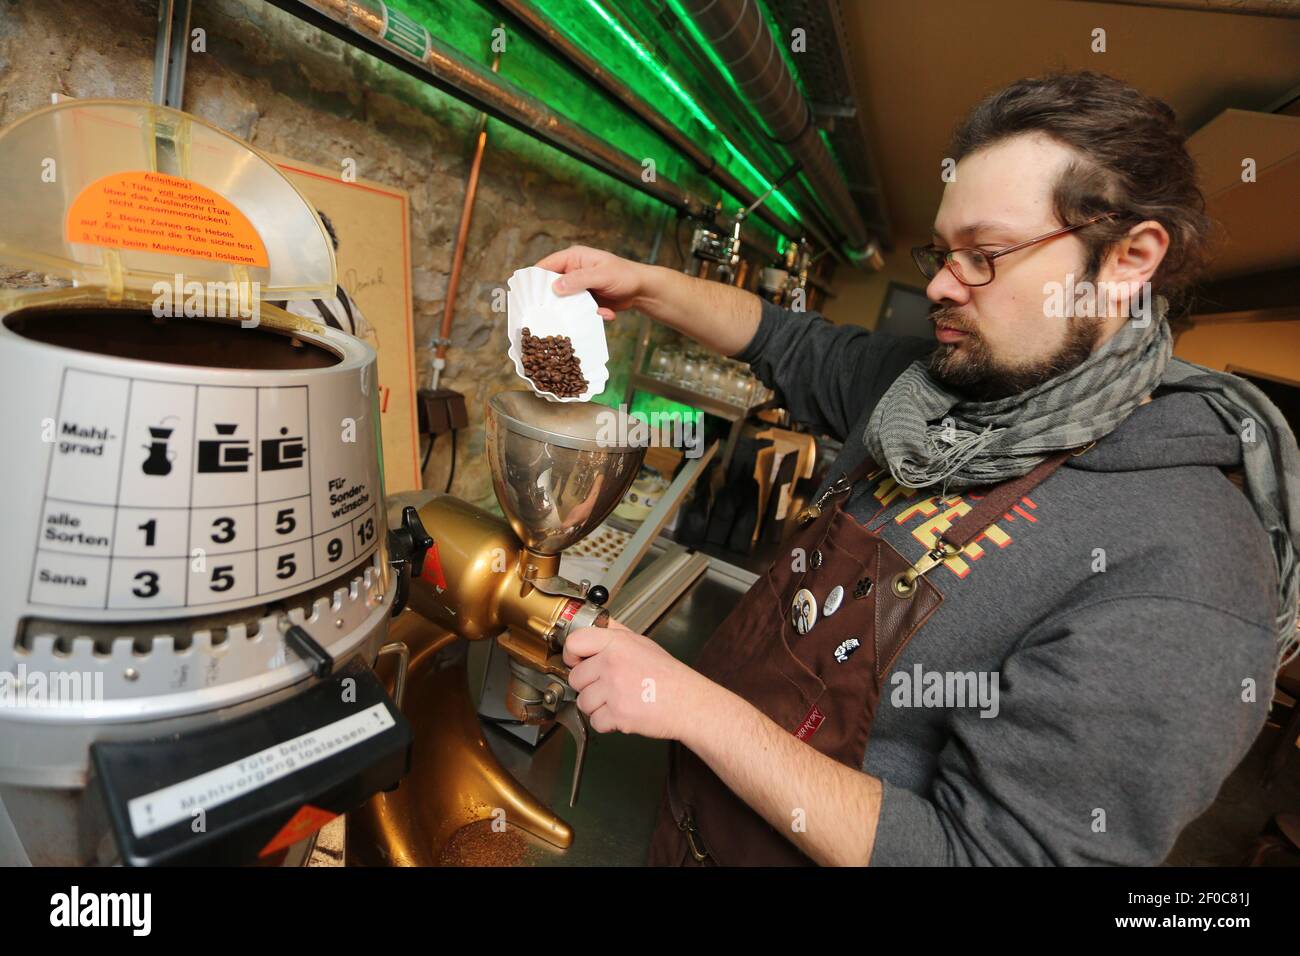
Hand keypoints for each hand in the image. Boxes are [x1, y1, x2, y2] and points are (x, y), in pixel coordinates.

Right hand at [534, 245, 648, 320]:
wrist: (642, 290)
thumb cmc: (624, 275)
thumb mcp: (601, 275)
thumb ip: (579, 280)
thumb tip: (555, 287)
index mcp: (573, 258)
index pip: (546, 266)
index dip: (534, 279)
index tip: (525, 294)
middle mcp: (573, 272)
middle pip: (552, 286)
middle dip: (553, 300)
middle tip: (549, 313)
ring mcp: (578, 287)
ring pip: (564, 302)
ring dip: (574, 310)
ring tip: (587, 312)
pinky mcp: (585, 301)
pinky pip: (578, 310)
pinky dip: (589, 314)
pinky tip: (605, 313)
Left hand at [563, 619, 708, 739]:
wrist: (689, 702)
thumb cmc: (669, 675)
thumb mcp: (642, 642)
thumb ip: (616, 632)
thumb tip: (598, 622)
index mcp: (617, 643)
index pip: (574, 643)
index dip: (571, 655)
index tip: (576, 661)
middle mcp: (612, 664)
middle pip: (575, 678)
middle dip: (588, 685)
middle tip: (607, 686)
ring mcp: (614, 689)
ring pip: (583, 702)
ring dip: (596, 706)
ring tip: (617, 700)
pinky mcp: (617, 714)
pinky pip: (595, 721)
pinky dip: (606, 722)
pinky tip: (622, 713)